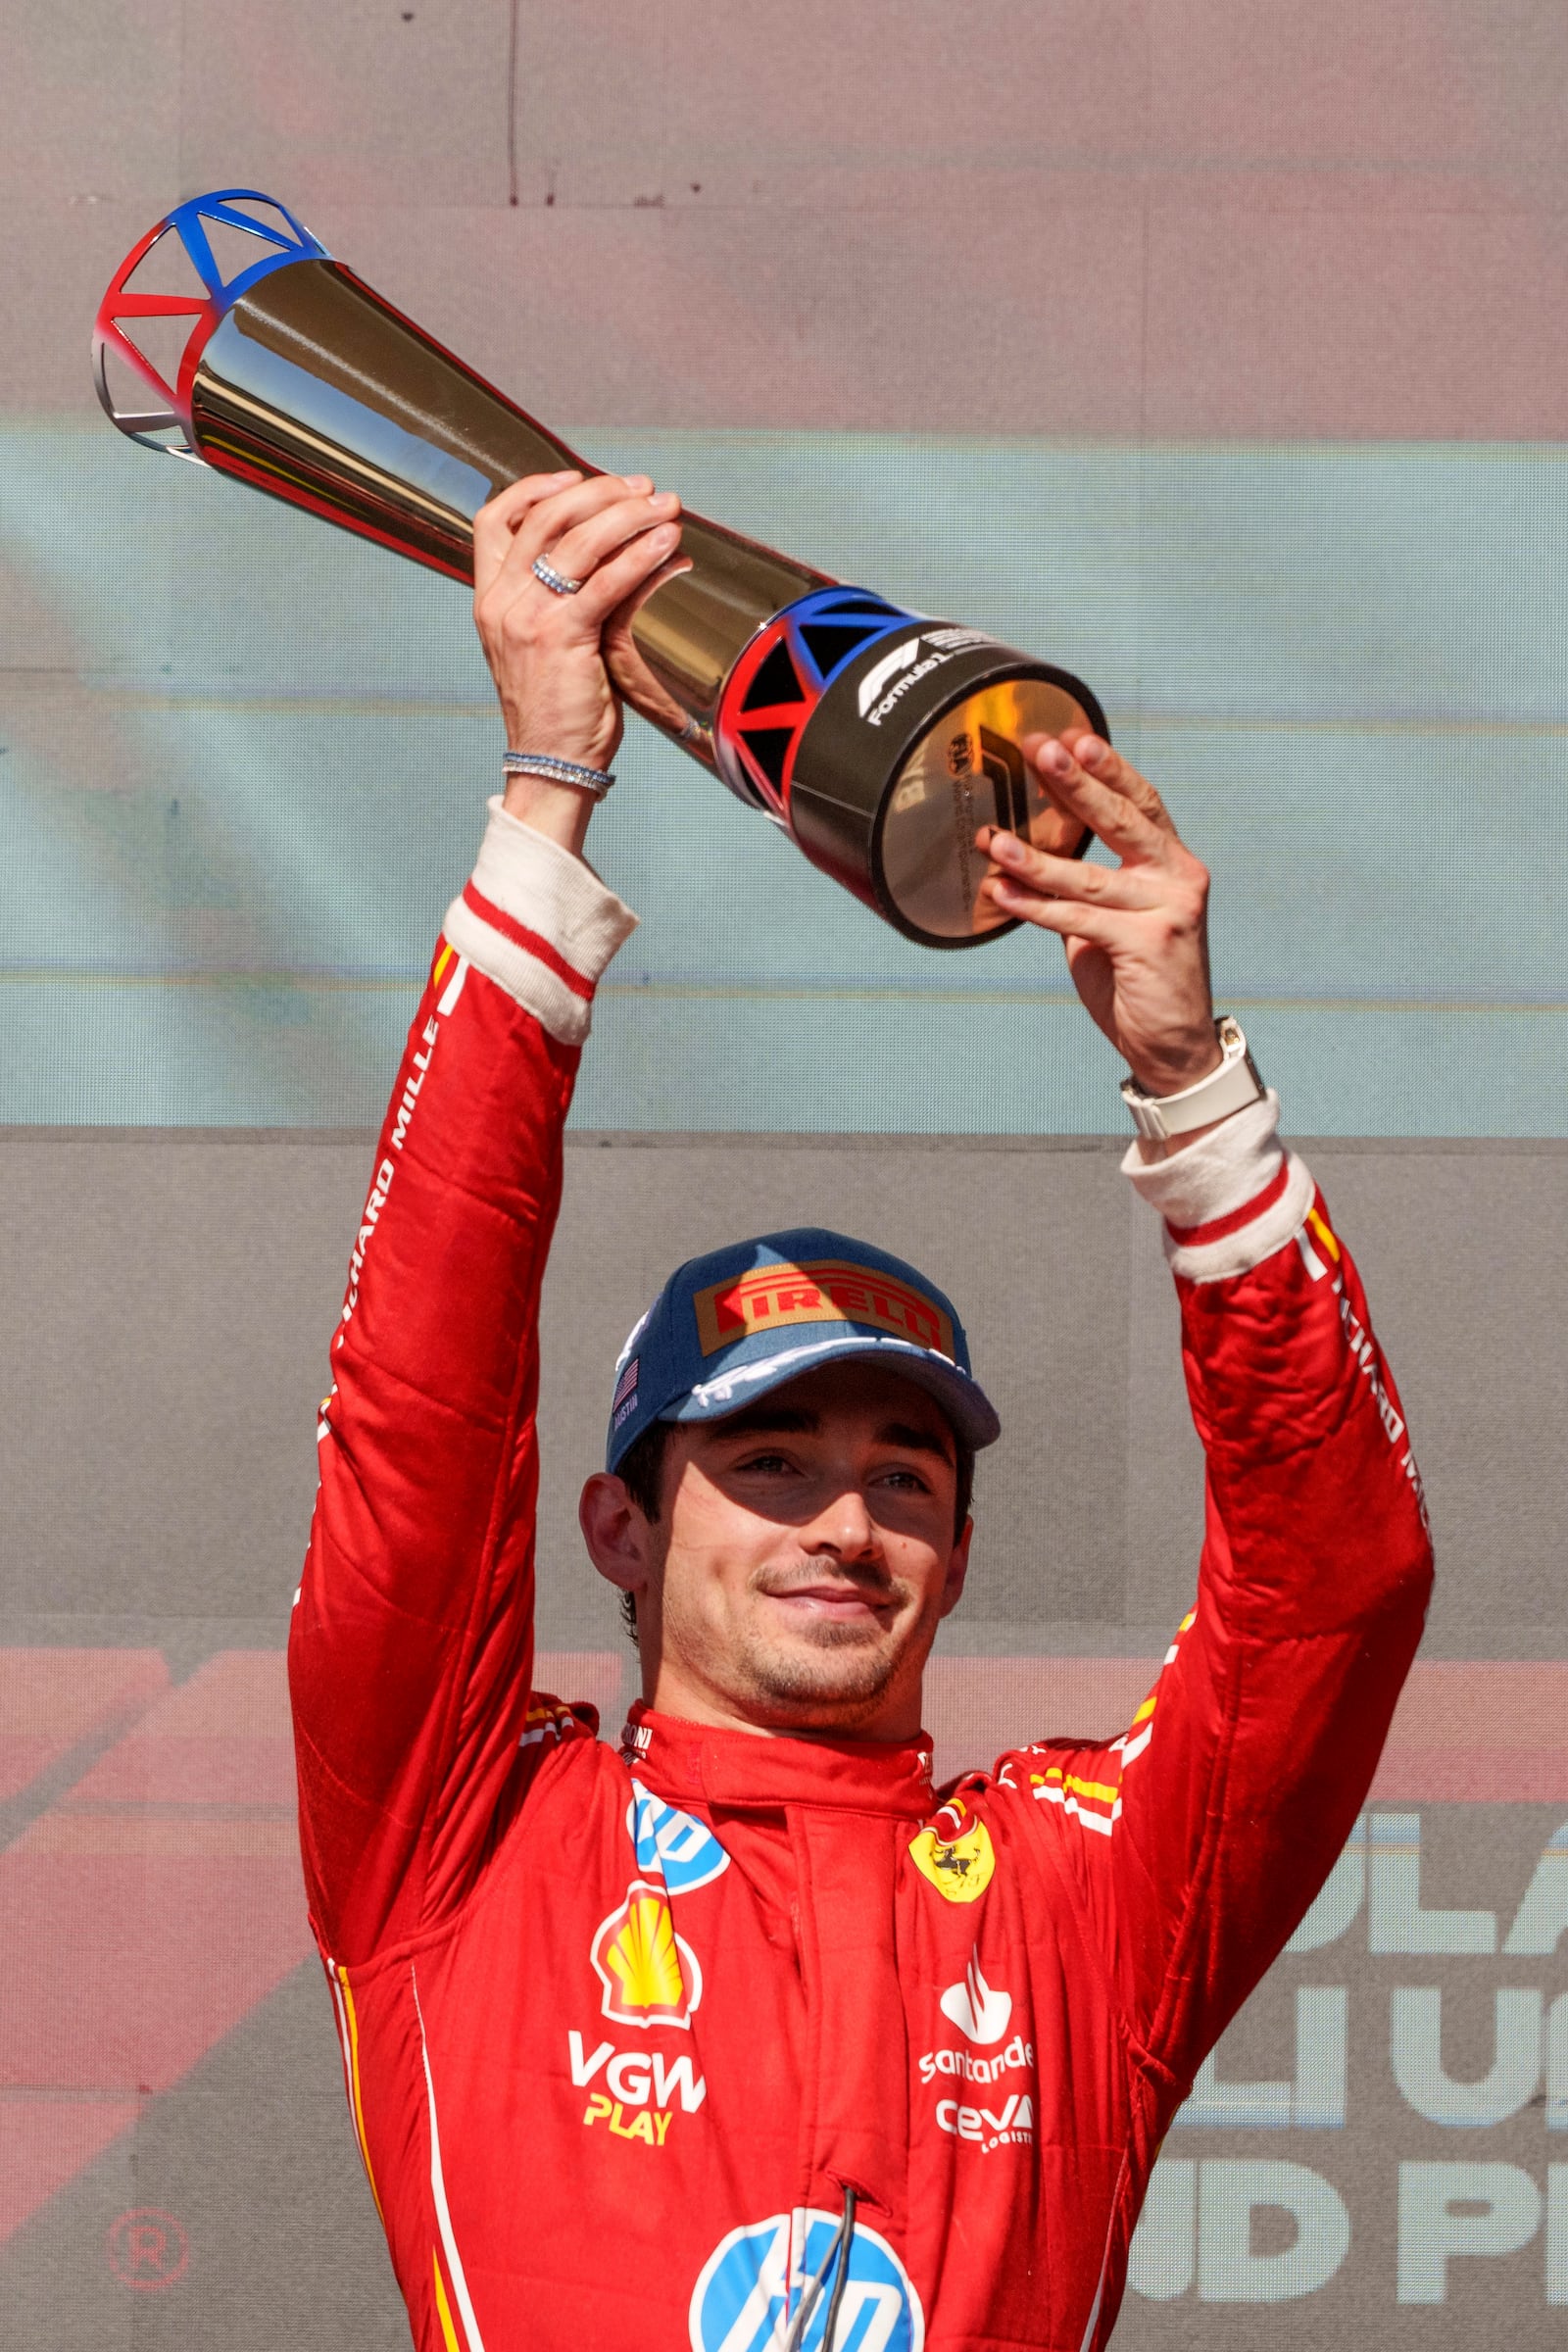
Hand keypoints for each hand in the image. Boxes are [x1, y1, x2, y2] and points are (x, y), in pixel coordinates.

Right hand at [472, 469, 681, 848]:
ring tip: (667, 507)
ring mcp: (527, 618)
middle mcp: (501, 602)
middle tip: (643, 489)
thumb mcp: (546, 642)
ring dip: (628, 516)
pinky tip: (669, 544)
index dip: (535, 488)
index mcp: (489, 598)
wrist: (550, 765)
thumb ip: (563, 597)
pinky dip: (641, 556)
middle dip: (599, 492)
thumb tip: (618, 552)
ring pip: (577, 541)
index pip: (493, 519)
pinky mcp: (561, 638)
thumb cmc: (557, 707)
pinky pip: (606, 582)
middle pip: (544, 517)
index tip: (579, 478)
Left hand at [976, 732, 1220, 1098]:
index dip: (1106, 767)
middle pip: (1123, 819)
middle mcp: (1178, 877)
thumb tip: (1022, 846)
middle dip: (1078, 784)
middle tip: (1040, 751)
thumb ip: (1081, 884)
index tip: (1069, 736)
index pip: (1140, 802)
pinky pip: (1080, 920)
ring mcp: (1168, 910)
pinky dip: (1037, 907)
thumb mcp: (1108, 921)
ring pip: (1090, 876)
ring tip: (993, 839)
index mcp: (1171, 863)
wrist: (1173, 1044)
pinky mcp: (1149, 945)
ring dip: (1035, 857)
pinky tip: (1003, 892)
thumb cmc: (1136, 978)